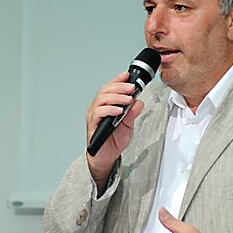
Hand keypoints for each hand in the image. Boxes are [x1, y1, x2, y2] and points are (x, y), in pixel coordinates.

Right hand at [85, 71, 143, 189]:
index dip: (118, 80)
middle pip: (105, 91)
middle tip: (131, 87)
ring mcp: (94, 116)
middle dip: (119, 86)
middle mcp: (98, 108)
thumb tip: (139, 102)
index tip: (127, 75)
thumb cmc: (113, 141)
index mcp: (106, 105)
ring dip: (116, 97)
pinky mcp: (93, 125)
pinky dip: (109, 109)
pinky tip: (118, 110)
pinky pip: (98, 113)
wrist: (106, 157)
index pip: (110, 88)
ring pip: (101, 99)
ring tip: (127, 99)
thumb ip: (132, 113)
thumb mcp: (128, 125)